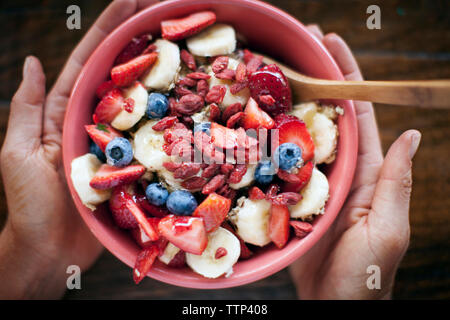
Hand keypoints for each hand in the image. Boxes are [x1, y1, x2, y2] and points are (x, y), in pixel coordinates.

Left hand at [0, 0, 158, 298]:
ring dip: (163, 73)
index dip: (110, 30)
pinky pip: (157, 138)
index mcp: (67, 111)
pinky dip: (173, 119)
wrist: (52, 249)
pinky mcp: (136, 165)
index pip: (91, 62)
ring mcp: (120, 142)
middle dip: (142, 40)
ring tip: (185, 44)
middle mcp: (98, 121)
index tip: (132, 2)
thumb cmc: (30, 203)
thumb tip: (33, 62)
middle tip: (166, 11)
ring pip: (144, 102)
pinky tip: (192, 103)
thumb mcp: (17, 150)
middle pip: (122, 74)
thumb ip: (28, 107)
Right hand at [289, 26, 420, 298]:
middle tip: (295, 48)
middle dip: (313, 80)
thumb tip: (411, 133)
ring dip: (285, 105)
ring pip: (297, 136)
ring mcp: (311, 183)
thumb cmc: (366, 274)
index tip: (331, 44)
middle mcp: (338, 171)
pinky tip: (249, 124)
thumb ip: (395, 181)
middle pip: (325, 117)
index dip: (347, 77)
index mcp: (366, 172)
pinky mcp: (288, 199)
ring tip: (266, 76)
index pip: (358, 114)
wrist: (333, 306)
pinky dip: (265, 142)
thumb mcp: (388, 227)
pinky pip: (277, 165)